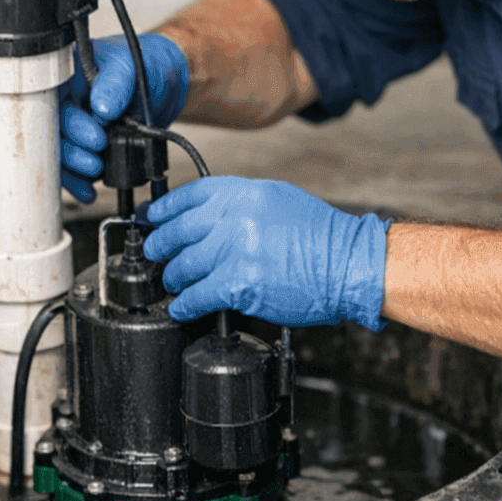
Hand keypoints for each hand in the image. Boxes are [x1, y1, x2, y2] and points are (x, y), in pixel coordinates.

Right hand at [58, 34, 188, 202]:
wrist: (164, 83)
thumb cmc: (145, 63)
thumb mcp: (131, 65)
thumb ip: (115, 82)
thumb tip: (102, 107)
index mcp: (66, 76)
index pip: (51, 104)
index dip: (68, 125)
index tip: (94, 136)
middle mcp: (66, 101)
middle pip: (52, 134)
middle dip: (72, 152)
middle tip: (95, 159)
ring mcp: (75, 124)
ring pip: (59, 154)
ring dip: (74, 170)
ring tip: (95, 172)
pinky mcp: (85, 144)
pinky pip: (73, 167)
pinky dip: (79, 180)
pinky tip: (88, 188)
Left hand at [142, 177, 388, 330]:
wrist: (348, 265)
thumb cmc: (321, 237)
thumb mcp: (279, 201)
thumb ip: (242, 205)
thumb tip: (209, 218)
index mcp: (245, 194)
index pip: (190, 196)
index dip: (165, 208)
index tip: (153, 217)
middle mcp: (236, 218)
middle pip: (179, 231)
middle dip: (160, 245)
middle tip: (154, 253)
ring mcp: (235, 251)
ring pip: (183, 266)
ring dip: (173, 277)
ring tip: (172, 282)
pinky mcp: (238, 284)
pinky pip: (197, 295)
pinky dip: (184, 304)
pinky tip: (182, 307)